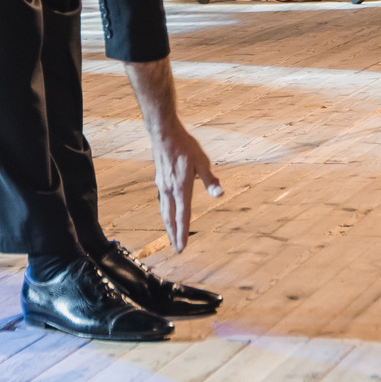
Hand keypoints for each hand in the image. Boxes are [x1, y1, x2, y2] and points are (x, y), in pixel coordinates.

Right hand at [145, 113, 222, 253]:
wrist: (163, 132)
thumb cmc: (185, 146)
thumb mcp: (202, 161)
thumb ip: (210, 180)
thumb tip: (220, 194)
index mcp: (181, 187)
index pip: (182, 216)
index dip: (182, 233)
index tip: (182, 247)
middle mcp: (169, 189)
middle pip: (170, 218)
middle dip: (174, 234)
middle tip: (177, 249)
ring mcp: (162, 185)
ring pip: (164, 211)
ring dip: (168, 225)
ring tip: (171, 235)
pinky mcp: (160, 179)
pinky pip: (162, 201)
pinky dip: (165, 213)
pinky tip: (167, 213)